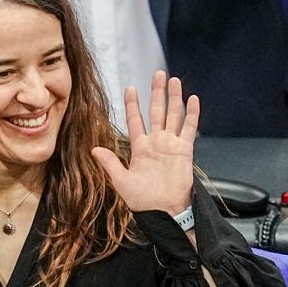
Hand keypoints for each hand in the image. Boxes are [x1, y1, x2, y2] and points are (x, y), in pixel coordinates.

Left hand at [92, 72, 197, 215]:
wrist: (165, 212)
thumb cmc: (143, 201)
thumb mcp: (122, 182)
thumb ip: (111, 164)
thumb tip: (94, 150)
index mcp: (140, 148)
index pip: (135, 120)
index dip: (133, 104)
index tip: (130, 88)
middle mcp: (156, 142)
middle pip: (157, 111)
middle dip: (157, 92)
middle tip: (158, 74)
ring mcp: (171, 144)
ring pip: (174, 115)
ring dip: (174, 98)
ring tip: (174, 80)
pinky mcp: (185, 150)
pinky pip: (189, 129)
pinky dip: (192, 114)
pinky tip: (193, 99)